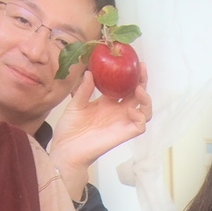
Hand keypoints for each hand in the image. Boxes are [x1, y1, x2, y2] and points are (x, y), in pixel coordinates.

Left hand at [48, 64, 151, 199]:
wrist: (65, 149)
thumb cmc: (69, 129)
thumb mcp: (75, 104)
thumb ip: (84, 89)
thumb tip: (89, 72)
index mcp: (108, 102)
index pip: (124, 86)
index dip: (130, 74)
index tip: (131, 61)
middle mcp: (118, 112)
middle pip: (138, 95)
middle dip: (142, 80)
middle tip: (141, 67)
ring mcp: (122, 123)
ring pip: (144, 110)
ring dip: (146, 99)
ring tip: (138, 88)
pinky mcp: (123, 135)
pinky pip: (140, 126)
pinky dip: (140, 116)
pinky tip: (132, 109)